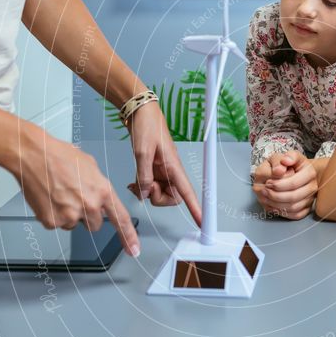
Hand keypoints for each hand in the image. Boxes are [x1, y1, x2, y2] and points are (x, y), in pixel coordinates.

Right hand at [14, 126, 140, 256]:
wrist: (33, 155)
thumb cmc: (60, 156)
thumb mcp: (91, 166)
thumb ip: (99, 186)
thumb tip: (100, 196)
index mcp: (103, 191)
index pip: (121, 219)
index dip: (128, 237)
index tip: (133, 249)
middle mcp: (89, 206)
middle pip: (95, 225)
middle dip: (88, 215)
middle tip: (75, 198)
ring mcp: (70, 215)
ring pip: (75, 224)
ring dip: (70, 214)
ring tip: (60, 194)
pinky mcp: (52, 221)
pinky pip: (57, 224)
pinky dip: (53, 215)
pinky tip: (49, 198)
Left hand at [126, 102, 202, 226]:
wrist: (140, 113)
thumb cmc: (147, 127)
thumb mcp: (142, 152)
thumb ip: (143, 175)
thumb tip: (144, 193)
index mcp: (174, 167)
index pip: (188, 193)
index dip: (196, 208)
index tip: (202, 223)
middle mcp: (171, 172)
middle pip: (171, 198)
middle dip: (157, 198)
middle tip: (143, 186)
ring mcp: (162, 171)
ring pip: (159, 193)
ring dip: (146, 192)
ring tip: (135, 182)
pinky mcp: (154, 169)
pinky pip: (150, 186)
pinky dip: (141, 187)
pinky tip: (133, 182)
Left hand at [252, 151, 317, 219]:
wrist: (294, 171)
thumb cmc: (285, 164)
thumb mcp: (281, 157)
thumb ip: (280, 159)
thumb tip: (282, 166)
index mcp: (310, 172)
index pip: (293, 183)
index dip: (278, 185)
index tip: (267, 182)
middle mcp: (313, 186)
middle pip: (293, 197)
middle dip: (275, 196)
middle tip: (263, 191)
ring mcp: (311, 198)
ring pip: (294, 208)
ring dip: (276, 205)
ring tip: (265, 198)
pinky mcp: (307, 208)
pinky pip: (296, 215)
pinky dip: (283, 212)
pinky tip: (273, 206)